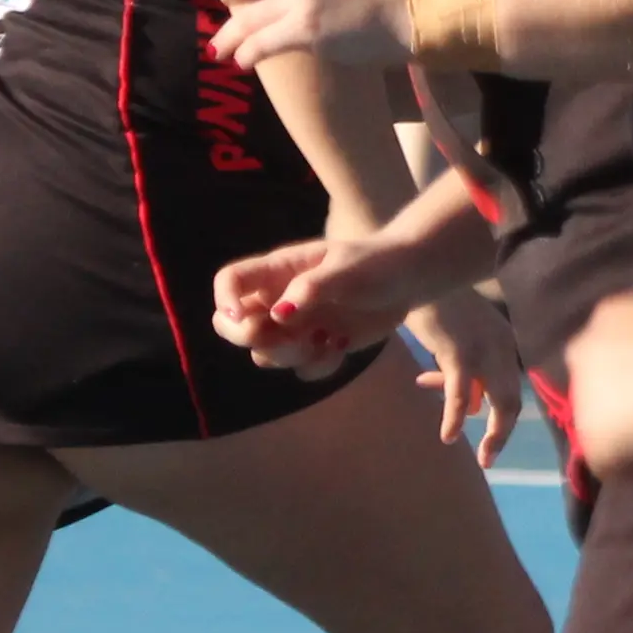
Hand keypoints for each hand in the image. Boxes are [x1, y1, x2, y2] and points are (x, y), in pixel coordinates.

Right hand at [215, 228, 457, 377]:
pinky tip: (341, 345)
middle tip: (287, 336)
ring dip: (289, 355)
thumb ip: (312, 289)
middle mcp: (277, 300)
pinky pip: (300, 369)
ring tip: (325, 338)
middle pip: (230, 326)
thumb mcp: (347, 270)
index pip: (229, 281)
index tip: (242, 316)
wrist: (408, 279)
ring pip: (263, 355)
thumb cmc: (376, 263)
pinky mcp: (316, 346)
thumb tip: (278, 314)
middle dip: (252, 339)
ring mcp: (294, 326)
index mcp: (278, 271)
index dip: (224, 300)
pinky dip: (318, 365)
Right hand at [406, 288, 522, 464]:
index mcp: (506, 344)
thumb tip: (476, 407)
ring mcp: (485, 351)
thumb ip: (471, 374)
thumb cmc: (438, 311)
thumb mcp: (460, 344)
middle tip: (489, 458)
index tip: (493, 441)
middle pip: (515, 400)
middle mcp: (504, 348)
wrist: (419, 278)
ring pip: (503, 402)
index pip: (514, 388)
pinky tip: (448, 435)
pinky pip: (461, 394)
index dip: (505, 417)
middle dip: (504, 434)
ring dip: (494, 435)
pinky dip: (456, 418)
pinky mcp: (460, 353)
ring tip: (483, 457)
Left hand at [562, 288, 632, 477]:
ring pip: (596, 428)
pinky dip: (630, 468)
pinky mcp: (596, 433)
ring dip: (626, 434)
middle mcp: (584, 349)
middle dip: (621, 405)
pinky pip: (606, 464)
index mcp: (605, 316)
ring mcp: (586, 394)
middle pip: (594, 391)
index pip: (604, 358)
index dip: (630, 378)